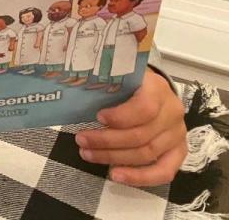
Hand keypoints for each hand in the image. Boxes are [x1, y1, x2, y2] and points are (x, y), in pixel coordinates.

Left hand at [75, 71, 186, 185]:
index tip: (97, 117)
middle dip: (107, 141)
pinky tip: (115, 175)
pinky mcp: (178, 151)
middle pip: (141, 135)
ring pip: (147, 153)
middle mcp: (172, 112)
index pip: (145, 108)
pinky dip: (139, 177)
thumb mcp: (119, 77)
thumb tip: (77, 98)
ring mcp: (177, 134)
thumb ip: (106, 85)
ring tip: (88, 155)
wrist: (153, 90)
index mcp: (158, 89)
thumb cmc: (130, 84)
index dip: (120, 117)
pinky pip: (164, 171)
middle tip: (81, 140)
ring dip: (114, 158)